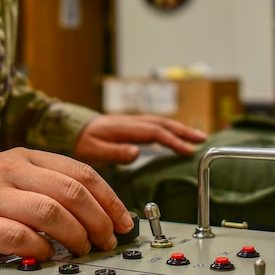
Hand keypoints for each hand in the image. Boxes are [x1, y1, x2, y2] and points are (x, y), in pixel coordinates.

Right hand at [0, 148, 133, 259]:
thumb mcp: (16, 179)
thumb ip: (53, 189)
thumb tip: (103, 215)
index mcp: (26, 157)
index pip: (82, 173)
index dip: (110, 200)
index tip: (124, 222)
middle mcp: (10, 171)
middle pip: (72, 193)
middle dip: (98, 221)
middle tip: (106, 241)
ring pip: (50, 212)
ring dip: (75, 236)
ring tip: (81, 250)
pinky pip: (17, 235)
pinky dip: (40, 248)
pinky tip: (46, 256)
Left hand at [73, 114, 206, 164]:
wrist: (72, 129)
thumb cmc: (82, 141)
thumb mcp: (93, 150)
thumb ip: (114, 152)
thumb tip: (136, 153)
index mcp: (125, 128)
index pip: (155, 132)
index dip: (173, 141)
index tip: (187, 151)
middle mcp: (131, 122)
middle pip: (163, 123)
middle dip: (184, 131)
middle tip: (202, 140)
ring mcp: (133, 122)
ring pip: (161, 123)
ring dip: (180, 129)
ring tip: (197, 137)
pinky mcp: (132, 126)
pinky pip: (156, 125)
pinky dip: (170, 129)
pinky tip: (177, 136)